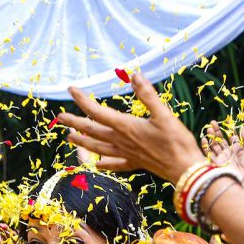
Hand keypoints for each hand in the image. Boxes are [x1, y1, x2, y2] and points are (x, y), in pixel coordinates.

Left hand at [58, 74, 205, 182]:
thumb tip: (135, 75)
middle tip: (59, 117)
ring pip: (97, 148)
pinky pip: (113, 163)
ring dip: (81, 142)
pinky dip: (102, 162)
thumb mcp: (164, 114)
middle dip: (74, 122)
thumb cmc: (176, 141)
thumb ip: (147, 95)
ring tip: (68, 138)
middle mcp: (121, 141)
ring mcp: (126, 154)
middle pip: (91, 131)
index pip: (96, 112)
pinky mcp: (134, 163)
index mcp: (125, 127)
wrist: (184, 169)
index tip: (71, 89)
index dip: (82, 100)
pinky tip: (96, 163)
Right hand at [202, 121, 243, 190]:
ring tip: (208, 128)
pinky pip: (207, 154)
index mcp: (236, 150)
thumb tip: (241, 127)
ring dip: (210, 137)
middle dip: (216, 131)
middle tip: (212, 122)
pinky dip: (205, 146)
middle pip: (220, 140)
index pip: (230, 138)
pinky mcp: (215, 164)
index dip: (227, 130)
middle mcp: (227, 153)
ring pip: (213, 145)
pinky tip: (204, 139)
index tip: (224, 122)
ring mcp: (220, 158)